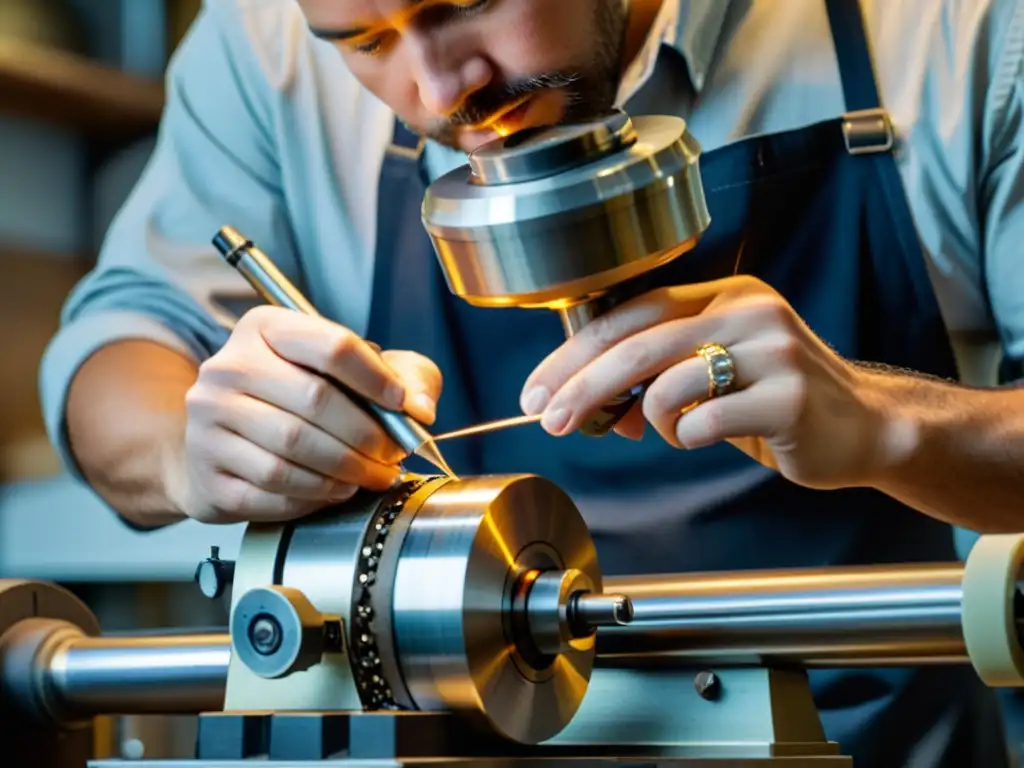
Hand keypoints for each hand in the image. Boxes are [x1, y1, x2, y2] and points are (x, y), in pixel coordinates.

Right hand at [166, 306, 440, 522]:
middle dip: (366, 435)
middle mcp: (227, 368)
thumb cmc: (295, 399)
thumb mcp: (351, 369)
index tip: (404, 405)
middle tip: (391, 455)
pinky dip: (314, 495)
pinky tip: (335, 490)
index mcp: (265, 328)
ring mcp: (208, 421)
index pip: (330, 345)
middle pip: (315, 400)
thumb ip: (400, 375)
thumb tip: (420, 409)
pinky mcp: (207, 471)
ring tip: (370, 476)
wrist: (221, 443)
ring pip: (293, 450)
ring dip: (346, 471)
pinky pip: (272, 489)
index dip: (377, 378)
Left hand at [520, 276, 887, 489]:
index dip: (575, 353)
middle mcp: (746, 310)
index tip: (538, 388)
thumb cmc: (774, 401)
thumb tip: (589, 406)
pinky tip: (706, 436)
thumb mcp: (711, 376)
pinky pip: (703, 420)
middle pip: (637, 345)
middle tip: (550, 420)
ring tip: (675, 429)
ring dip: (650, 419)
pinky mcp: (788, 394)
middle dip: (581, 387)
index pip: (629, 315)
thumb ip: (653, 378)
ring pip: (666, 384)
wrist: (863, 427)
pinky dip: (686, 437)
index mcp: (721, 295)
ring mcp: (771, 349)